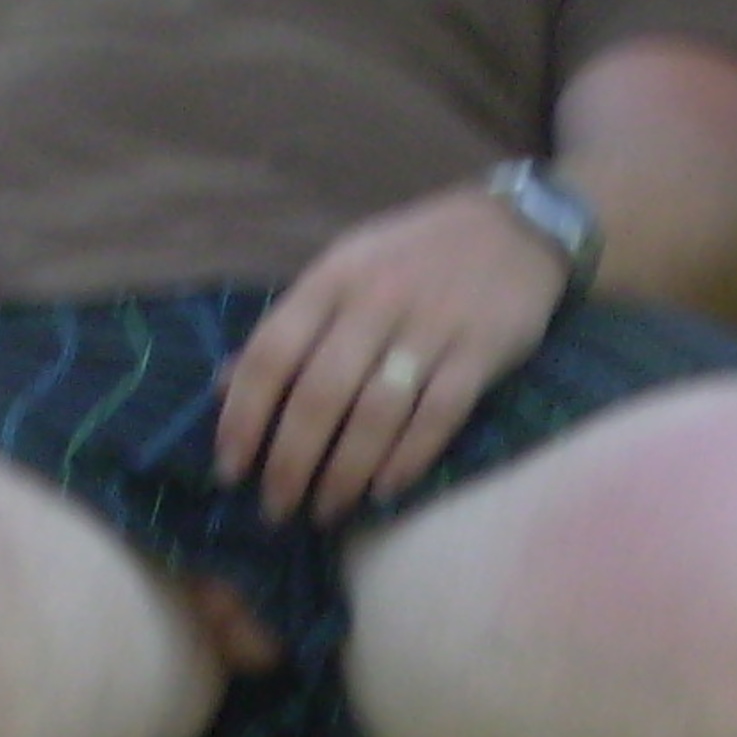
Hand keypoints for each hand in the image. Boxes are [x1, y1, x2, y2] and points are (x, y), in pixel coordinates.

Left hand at [214, 185, 571, 524]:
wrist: (514, 226)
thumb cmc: (412, 258)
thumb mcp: (342, 271)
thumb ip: (289, 327)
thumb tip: (222, 386)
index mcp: (332, 279)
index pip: (271, 354)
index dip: (243, 417)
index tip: (230, 470)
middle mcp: (376, 302)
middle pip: (319, 396)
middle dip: (290, 463)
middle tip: (277, 508)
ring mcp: (431, 327)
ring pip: (375, 415)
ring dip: (344, 473)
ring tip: (325, 510)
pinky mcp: (480, 351)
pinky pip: (437, 417)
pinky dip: (407, 460)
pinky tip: (384, 490)